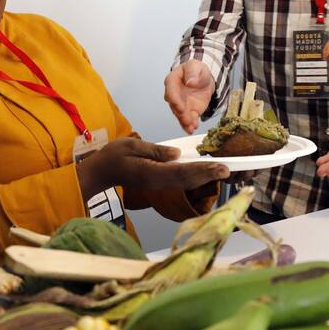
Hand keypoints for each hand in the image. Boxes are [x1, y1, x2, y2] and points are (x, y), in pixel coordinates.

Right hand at [77, 137, 228, 198]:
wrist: (100, 172)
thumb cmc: (112, 156)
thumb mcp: (131, 145)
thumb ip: (154, 150)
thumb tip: (176, 153)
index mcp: (151, 172)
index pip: (181, 171)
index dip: (202, 170)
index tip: (219, 167)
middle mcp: (157, 181)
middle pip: (187, 179)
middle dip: (208, 175)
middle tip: (228, 170)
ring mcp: (158, 183)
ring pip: (185, 182)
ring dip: (204, 177)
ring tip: (221, 171)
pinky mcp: (158, 181)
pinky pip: (179, 180)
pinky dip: (194, 176)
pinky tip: (204, 172)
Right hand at [164, 60, 213, 133]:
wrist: (204, 78)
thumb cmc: (196, 70)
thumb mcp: (195, 66)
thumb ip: (192, 72)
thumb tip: (190, 81)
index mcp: (172, 80)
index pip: (171, 91)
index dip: (175, 99)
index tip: (180, 106)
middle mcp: (174, 94)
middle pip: (175, 105)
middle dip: (180, 114)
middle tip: (187, 120)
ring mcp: (181, 104)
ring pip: (180, 115)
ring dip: (185, 122)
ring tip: (190, 128)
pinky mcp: (189, 111)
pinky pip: (188, 119)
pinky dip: (190, 125)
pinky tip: (192, 128)